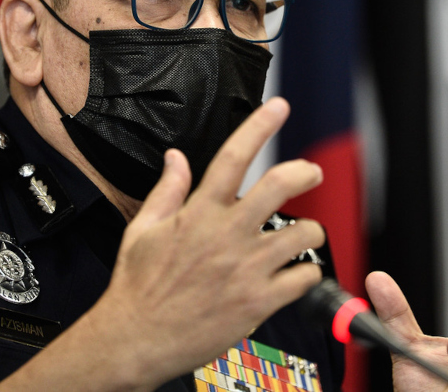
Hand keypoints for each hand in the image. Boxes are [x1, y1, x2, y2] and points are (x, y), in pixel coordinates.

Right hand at [74, 98, 325, 389]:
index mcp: (199, 213)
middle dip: (305, 171)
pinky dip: (307, 274)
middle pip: (279, 185)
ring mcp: (245, 269)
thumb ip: (167, 190)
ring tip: (305, 235)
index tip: (279, 106)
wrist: (136, 340)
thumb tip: (176, 157)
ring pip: (302, 234)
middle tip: (312, 172)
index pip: (234, 157)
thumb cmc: (138, 287)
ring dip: (311, 231)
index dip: (260, 126)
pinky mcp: (258, 302)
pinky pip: (302, 279)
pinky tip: (297, 274)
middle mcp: (226, 235)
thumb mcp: (142, 230)